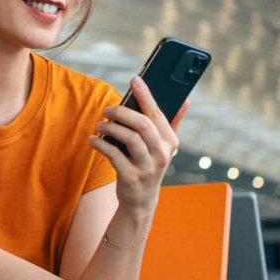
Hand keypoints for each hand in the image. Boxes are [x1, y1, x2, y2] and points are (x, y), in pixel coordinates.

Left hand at [88, 77, 189, 215]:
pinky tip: (93, 140)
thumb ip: (173, 123)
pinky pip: (114, 155)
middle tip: (108, 109)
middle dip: (123, 112)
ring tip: (100, 125)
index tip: (135, 79)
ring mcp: (147, 167)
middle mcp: (162, 154)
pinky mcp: (131, 178)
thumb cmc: (149, 165)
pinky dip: (101, 144)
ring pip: (129, 138)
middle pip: (143, 125)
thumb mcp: (164, 147)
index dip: (146, 95)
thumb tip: (186, 100)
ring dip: (111, 128)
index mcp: (170, 142)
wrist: (141, 201)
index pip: (158, 114)